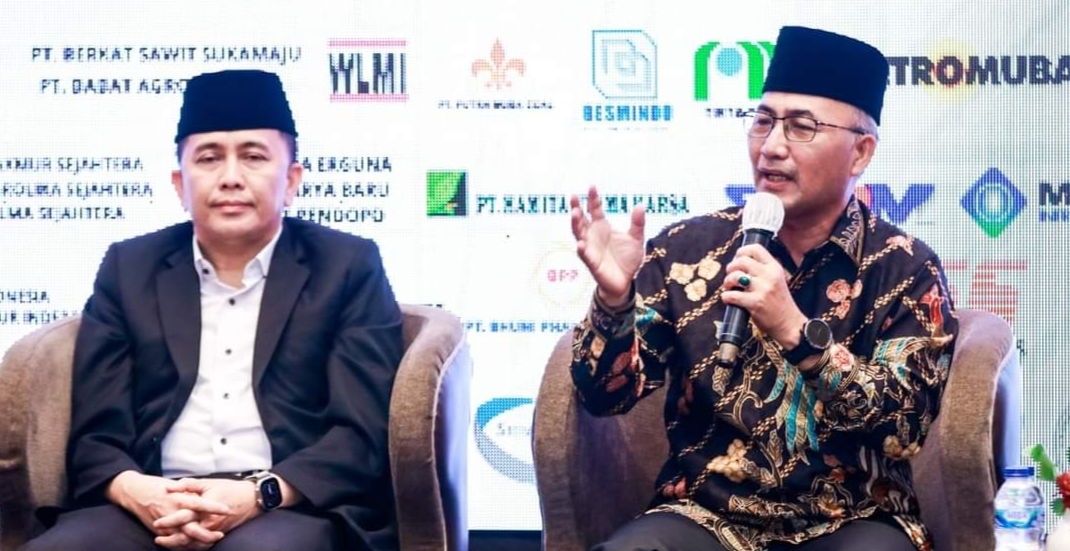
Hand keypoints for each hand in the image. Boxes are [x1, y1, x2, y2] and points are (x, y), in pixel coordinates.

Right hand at [105, 471, 228, 548]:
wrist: (134, 492)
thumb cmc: (157, 486)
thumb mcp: (176, 485)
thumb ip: (191, 492)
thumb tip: (206, 497)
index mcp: (178, 498)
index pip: (200, 504)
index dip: (214, 508)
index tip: (227, 510)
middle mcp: (172, 513)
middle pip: (192, 528)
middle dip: (207, 534)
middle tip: (221, 534)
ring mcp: (165, 524)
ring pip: (184, 538)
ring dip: (198, 542)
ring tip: (211, 541)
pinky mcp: (158, 531)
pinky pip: (173, 542)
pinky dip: (185, 545)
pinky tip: (196, 545)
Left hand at [154, 478, 260, 541]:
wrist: (251, 499)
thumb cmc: (229, 489)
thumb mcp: (208, 483)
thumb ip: (187, 485)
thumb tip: (169, 488)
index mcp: (206, 507)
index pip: (184, 516)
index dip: (169, 520)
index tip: (157, 522)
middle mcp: (210, 522)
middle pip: (187, 534)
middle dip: (171, 538)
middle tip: (158, 538)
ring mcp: (214, 530)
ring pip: (194, 543)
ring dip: (179, 545)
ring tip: (166, 543)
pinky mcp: (218, 534)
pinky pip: (203, 545)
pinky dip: (191, 547)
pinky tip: (181, 545)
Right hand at [570, 185, 645, 306]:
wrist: (625, 281)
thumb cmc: (627, 259)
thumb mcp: (636, 239)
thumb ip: (637, 223)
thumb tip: (640, 205)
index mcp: (602, 226)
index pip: (594, 209)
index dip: (593, 198)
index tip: (592, 186)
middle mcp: (593, 235)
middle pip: (581, 219)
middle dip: (576, 207)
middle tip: (574, 196)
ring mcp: (590, 248)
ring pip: (579, 234)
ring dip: (575, 224)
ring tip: (575, 213)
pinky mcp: (592, 263)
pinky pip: (585, 255)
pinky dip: (582, 250)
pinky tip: (581, 244)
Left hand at [720, 244, 805, 345]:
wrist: (789, 325)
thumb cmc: (779, 304)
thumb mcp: (776, 280)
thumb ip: (762, 270)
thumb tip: (739, 261)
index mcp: (774, 267)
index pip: (755, 248)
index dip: (741, 252)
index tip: (737, 261)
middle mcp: (769, 275)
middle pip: (741, 261)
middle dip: (730, 268)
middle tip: (731, 278)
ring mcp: (763, 289)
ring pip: (735, 276)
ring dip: (727, 282)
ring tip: (730, 288)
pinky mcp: (755, 303)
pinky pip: (731, 295)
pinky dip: (726, 297)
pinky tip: (729, 300)